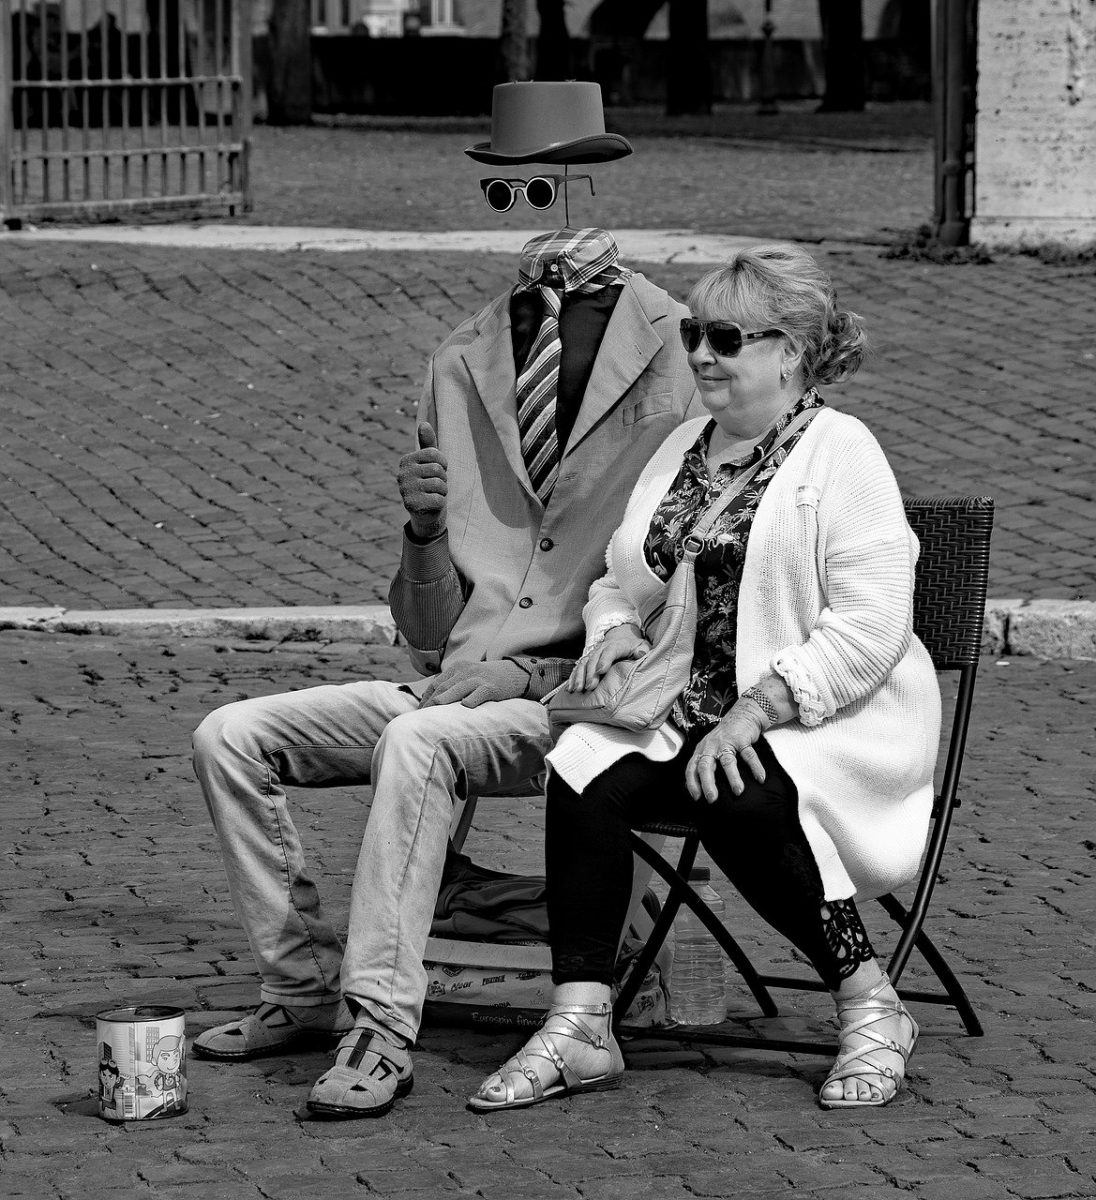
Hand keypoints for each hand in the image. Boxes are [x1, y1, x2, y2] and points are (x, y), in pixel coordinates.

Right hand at [397, 421, 447, 539]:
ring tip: (435, 494)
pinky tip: (432, 504)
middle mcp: (402, 475)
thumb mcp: (430, 462)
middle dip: (443, 479)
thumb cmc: (429, 483)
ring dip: (443, 491)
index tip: (439, 471)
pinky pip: (439, 499)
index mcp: (405, 461)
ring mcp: (405, 491)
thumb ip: (428, 443)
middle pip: (437, 469)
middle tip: (436, 486)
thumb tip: (423, 423)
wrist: (425, 513)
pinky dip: (441, 503)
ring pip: (439, 484)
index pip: (434, 454)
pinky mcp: (412, 506)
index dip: (443, 463)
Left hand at [420, 660, 528, 707]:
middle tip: (421, 716)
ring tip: (433, 711)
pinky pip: (478, 694)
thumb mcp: (468, 675)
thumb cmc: (487, 678)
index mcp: (457, 668)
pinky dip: (470, 700)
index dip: (425, 697)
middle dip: (430, 702)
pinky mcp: (491, 687)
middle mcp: (465, 671)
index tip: (419, 710)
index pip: (435, 683)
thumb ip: (452, 684)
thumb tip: (432, 700)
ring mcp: (478, 678)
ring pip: (457, 689)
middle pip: (443, 687)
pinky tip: (465, 707)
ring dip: (444, 701)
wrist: (514, 673)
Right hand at [566, 624, 649, 691]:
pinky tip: (570, 688)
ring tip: (577, 689)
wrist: (621, 637)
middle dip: (591, 673)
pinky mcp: (587, 660)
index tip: (601, 671)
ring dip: (579, 676)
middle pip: (594, 659)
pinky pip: (578, 668)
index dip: (605, 660)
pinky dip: (573, 678)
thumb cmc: (633, 646)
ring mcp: (593, 654)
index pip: (610, 651)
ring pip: (583, 663)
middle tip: (590, 687)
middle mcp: (602, 648)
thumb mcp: (642, 645)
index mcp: (617, 645)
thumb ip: (643, 650)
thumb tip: (640, 654)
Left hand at [685, 703, 767, 802]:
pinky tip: (760, 778)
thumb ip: (705, 764)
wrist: (742, 715)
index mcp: (702, 750)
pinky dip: (755, 767)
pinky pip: (749, 755)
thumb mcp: (710, 748)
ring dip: (733, 777)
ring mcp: (727, 742)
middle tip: (712, 798)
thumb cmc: (725, 737)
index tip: (696, 797)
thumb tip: (697, 787)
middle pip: (706, 765)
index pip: (692, 767)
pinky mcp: (742, 739)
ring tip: (738, 791)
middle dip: (707, 783)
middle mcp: (711, 746)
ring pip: (727, 761)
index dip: (692, 783)